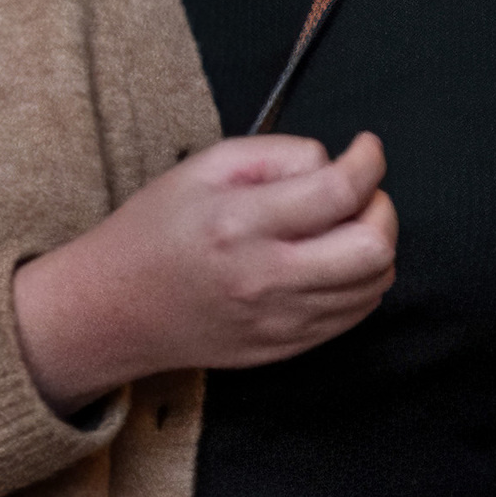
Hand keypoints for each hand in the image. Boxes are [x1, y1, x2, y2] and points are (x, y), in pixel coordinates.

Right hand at [8, 133, 398, 414]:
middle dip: (382, 208)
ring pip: (373, 284)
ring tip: (343, 226)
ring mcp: (277, 321)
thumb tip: (332, 163)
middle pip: (372, 248)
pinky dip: (361, 282)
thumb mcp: (204, 167)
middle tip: (360, 193)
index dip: (369, 161)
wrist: (113, 311)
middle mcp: (264, 278)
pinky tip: (332, 261)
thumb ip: (276, 153)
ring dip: (375, 246)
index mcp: (240, 224)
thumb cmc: (156, 231)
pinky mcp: (283, 348)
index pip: (338, 193)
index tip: (366, 148)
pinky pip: (353, 315)